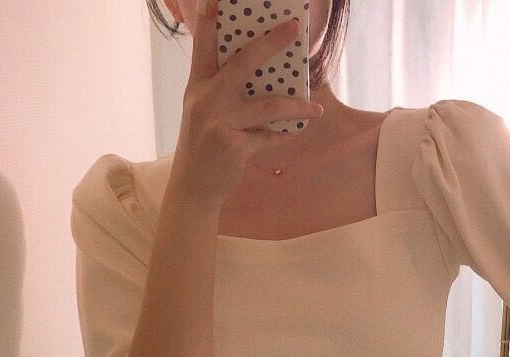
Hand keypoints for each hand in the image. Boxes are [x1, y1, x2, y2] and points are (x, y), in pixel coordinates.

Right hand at [172, 0, 323, 205]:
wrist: (193, 187)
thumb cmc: (203, 146)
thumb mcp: (203, 112)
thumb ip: (222, 90)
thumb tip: (263, 75)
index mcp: (197, 85)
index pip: (204, 43)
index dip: (213, 17)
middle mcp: (206, 99)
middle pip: (244, 62)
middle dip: (271, 42)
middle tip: (295, 29)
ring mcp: (219, 122)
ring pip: (268, 105)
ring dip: (296, 107)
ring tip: (315, 109)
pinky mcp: (233, 146)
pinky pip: (269, 136)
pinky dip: (284, 135)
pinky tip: (296, 132)